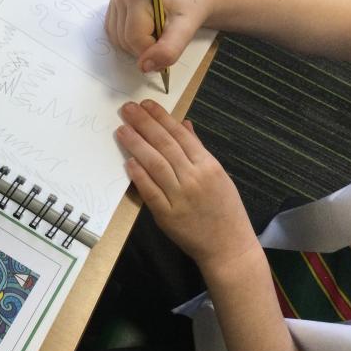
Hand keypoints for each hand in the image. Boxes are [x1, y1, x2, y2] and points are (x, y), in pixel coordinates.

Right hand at [105, 0, 213, 72]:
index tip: (169, 38)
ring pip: (119, 43)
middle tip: (165, 34)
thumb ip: (168, 50)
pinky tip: (146, 32)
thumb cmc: (190, 9)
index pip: (135, 38)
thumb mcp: (186, 29)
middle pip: (125, 42)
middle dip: (146, 48)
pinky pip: (117, 40)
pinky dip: (132, 44)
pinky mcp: (114, 13)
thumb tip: (144, 67)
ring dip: (139, 47)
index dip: (153, 48)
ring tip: (156, 31)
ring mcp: (115, 5)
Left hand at [116, 100, 259, 271]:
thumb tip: (184, 124)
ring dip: (137, 145)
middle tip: (127, 109)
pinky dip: (140, 176)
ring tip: (122, 129)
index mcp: (208, 165)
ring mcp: (181, 197)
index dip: (161, 118)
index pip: (180, 135)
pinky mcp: (168, 215)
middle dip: (144, 124)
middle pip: (165, 145)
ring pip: (155, 165)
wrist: (229, 246)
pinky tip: (128, 161)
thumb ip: (198, 149)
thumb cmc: (225, 209)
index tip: (145, 104)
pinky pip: (151, 192)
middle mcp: (194, 178)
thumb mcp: (219, 174)